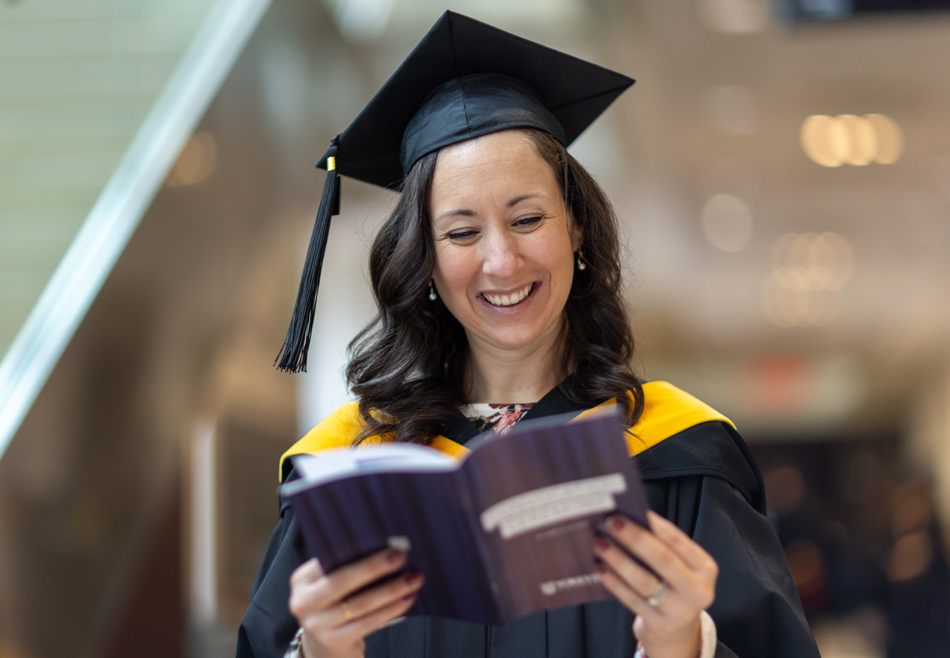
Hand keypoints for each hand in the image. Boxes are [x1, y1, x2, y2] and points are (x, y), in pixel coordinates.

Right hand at [288, 549, 423, 657]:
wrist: (324, 646)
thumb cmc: (334, 605)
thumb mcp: (329, 583)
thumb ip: (345, 566)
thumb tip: (384, 544)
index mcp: (302, 580)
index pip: (328, 559)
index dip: (356, 549)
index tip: (384, 540)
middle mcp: (304, 602)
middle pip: (342, 581)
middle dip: (374, 567)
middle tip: (400, 555)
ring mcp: (317, 625)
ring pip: (360, 604)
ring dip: (391, 589)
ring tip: (413, 579)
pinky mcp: (334, 641)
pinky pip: (368, 623)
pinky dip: (390, 610)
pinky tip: (406, 599)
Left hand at [593, 511, 717, 657]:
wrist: (677, 630)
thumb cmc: (673, 586)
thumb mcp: (681, 566)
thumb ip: (664, 546)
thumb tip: (632, 518)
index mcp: (705, 568)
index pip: (680, 542)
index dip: (658, 525)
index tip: (635, 510)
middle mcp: (697, 590)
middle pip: (663, 559)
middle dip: (635, 538)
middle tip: (611, 522)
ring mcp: (679, 610)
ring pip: (644, 581)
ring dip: (618, 559)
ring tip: (599, 543)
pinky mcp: (659, 624)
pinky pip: (632, 599)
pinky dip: (613, 582)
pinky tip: (599, 568)